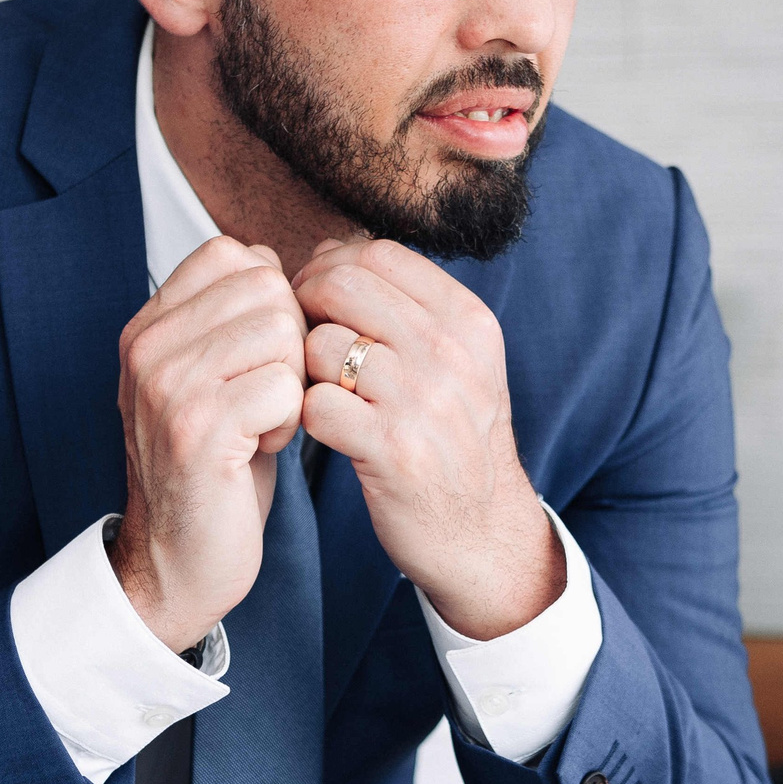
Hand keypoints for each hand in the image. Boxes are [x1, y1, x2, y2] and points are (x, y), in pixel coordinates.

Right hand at [108, 236, 307, 653]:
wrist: (177, 560)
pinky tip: (261, 450)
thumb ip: (229, 315)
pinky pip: (286, 386)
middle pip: (267, 287)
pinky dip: (290, 422)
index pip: (233, 252)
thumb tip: (270, 255)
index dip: (271, 300)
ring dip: (292, 383)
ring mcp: (166, 384)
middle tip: (262, 398)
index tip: (256, 359)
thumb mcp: (211, 376)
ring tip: (260, 424)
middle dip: (289, 344)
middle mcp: (147, 346)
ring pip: (282, 331)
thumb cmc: (215, 467)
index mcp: (148, 325)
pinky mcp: (196, 428)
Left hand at [294, 238, 562, 639]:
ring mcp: (424, 403)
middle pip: (342, 285)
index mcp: (469, 322)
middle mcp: (452, 355)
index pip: (376, 254)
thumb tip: (334, 250)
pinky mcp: (393, 452)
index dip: (331, 267)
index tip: (321, 302)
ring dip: (302, 367)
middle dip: (304, 305)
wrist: (483, 534)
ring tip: (316, 390)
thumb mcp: (461, 361)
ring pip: (321, 343)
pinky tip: (320, 430)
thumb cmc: (455, 440)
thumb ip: (410, 307)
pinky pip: (315, 405)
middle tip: (299, 339)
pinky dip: (302, 415)